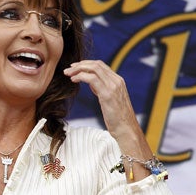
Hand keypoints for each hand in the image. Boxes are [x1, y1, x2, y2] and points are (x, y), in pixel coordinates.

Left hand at [63, 60, 153, 178]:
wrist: (127, 130)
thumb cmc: (118, 119)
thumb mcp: (111, 100)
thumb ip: (103, 90)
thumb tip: (92, 84)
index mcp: (118, 81)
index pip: (101, 65)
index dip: (86, 64)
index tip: (75, 67)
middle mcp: (116, 81)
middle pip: (96, 64)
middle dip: (80, 65)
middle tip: (68, 69)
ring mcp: (113, 86)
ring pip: (94, 69)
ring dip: (78, 69)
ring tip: (68, 74)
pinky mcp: (107, 94)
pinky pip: (92, 79)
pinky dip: (81, 76)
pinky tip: (74, 80)